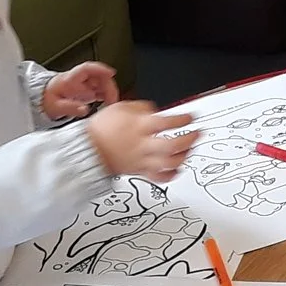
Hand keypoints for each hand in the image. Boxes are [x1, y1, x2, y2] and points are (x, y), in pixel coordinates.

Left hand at [39, 62, 120, 119]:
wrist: (43, 100)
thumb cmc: (48, 100)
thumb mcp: (55, 106)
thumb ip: (70, 108)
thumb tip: (84, 109)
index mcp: (70, 79)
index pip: (87, 69)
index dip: (100, 69)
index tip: (111, 73)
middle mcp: (79, 80)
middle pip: (99, 77)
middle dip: (109, 86)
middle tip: (112, 99)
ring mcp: (84, 85)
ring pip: (102, 83)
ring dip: (109, 91)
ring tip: (111, 103)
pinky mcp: (87, 91)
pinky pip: (101, 90)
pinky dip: (107, 95)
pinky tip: (108, 103)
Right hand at [84, 102, 198, 183]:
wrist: (87, 149)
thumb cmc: (102, 128)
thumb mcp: (120, 107)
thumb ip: (142, 107)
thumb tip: (155, 110)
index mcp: (139, 126)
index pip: (166, 122)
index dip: (183, 119)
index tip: (191, 117)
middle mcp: (142, 144)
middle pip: (171, 145)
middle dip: (189, 139)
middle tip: (198, 133)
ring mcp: (141, 160)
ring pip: (168, 163)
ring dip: (184, 156)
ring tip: (190, 149)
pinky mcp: (139, 171)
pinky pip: (159, 177)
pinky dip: (171, 174)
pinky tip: (177, 168)